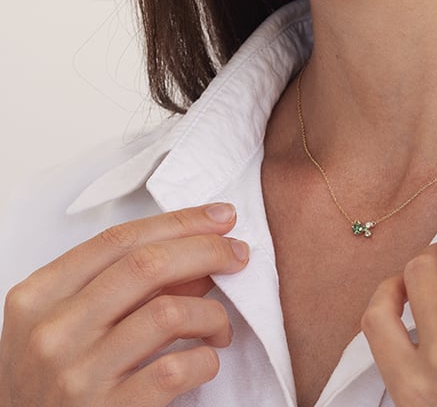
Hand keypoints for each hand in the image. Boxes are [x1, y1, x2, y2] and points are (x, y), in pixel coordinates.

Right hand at [0, 203, 248, 406]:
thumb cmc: (54, 380)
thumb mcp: (71, 323)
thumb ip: (126, 284)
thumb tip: (201, 253)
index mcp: (38, 296)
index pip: (120, 239)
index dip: (180, 221)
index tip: (221, 217)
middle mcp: (52, 332)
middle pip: (148, 265)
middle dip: (207, 250)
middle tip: (238, 254)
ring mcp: (76, 375)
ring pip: (169, 312)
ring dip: (212, 313)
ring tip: (220, 326)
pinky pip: (176, 369)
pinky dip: (205, 359)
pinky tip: (206, 360)